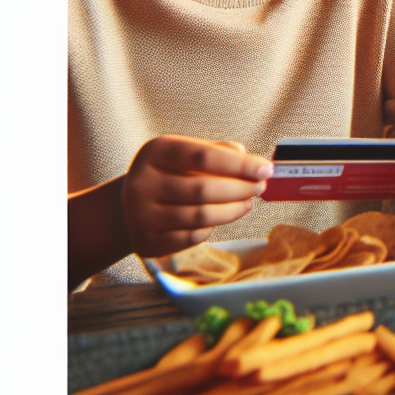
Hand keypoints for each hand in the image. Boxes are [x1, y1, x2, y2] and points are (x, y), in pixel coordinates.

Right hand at [121, 136, 271, 258]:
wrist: (129, 205)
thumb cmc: (170, 175)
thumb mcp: (186, 154)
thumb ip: (219, 152)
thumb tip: (251, 161)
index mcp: (155, 152)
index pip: (203, 156)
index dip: (239, 164)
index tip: (266, 169)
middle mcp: (142, 182)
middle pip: (204, 189)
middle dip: (241, 188)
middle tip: (260, 187)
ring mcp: (141, 215)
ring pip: (201, 216)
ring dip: (233, 210)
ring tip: (247, 202)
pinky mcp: (147, 242)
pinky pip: (192, 237)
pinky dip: (212, 228)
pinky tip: (219, 218)